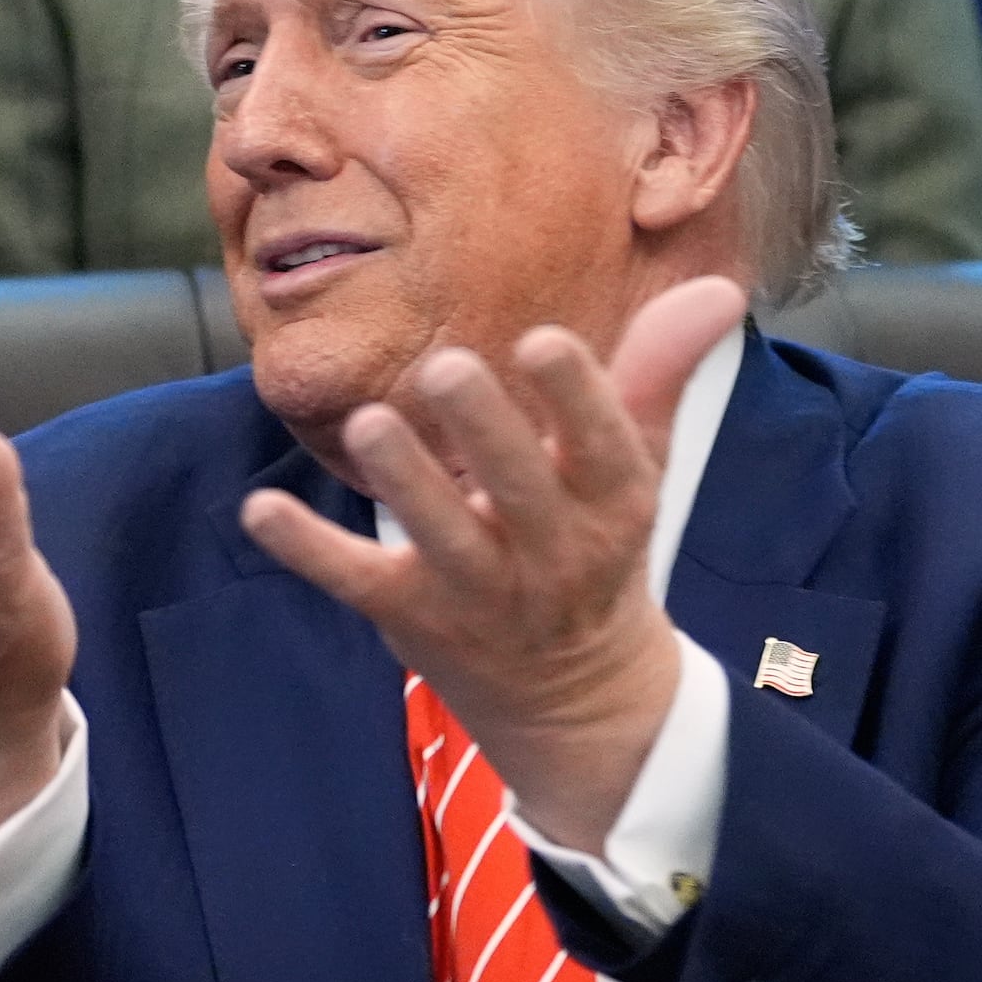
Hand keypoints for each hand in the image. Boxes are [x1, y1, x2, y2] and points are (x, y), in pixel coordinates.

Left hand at [241, 275, 748, 853]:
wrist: (575, 695)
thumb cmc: (596, 544)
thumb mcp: (639, 467)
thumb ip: (660, 372)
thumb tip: (721, 286)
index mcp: (612, 505)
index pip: (603, 449)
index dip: (576, 399)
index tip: (544, 340)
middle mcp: (550, 553)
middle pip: (520, 492)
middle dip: (486, 434)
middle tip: (446, 365)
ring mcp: (479, 589)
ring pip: (441, 538)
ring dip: (405, 483)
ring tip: (370, 422)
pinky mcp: (412, 615)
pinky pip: (357, 581)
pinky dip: (308, 549)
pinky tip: (261, 508)